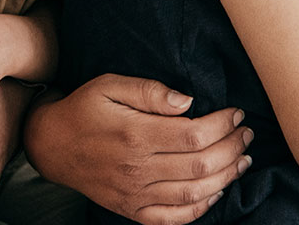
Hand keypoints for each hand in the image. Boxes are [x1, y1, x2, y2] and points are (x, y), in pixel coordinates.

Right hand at [21, 74, 251, 224]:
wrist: (52, 145)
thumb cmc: (84, 110)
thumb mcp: (110, 86)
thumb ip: (150, 91)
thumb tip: (188, 101)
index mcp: (134, 135)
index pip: (194, 135)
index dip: (223, 125)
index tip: (236, 113)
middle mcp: (137, 169)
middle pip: (200, 165)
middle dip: (232, 149)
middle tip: (246, 135)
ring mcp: (135, 194)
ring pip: (194, 193)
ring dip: (226, 177)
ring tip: (242, 160)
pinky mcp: (132, 210)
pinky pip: (174, 218)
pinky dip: (201, 208)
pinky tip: (216, 190)